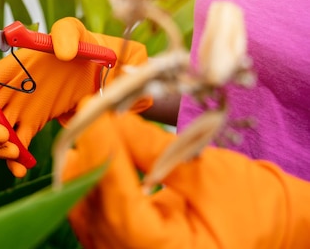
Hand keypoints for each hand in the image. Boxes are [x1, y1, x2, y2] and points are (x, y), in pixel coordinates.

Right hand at [0, 17, 150, 176]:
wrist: (103, 70)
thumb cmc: (84, 45)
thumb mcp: (76, 30)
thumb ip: (67, 34)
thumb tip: (63, 52)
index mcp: (13, 66)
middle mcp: (12, 89)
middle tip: (5, 138)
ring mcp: (22, 108)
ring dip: (0, 147)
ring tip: (16, 155)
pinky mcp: (34, 124)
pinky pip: (18, 144)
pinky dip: (16, 159)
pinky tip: (22, 168)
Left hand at [62, 111, 309, 247]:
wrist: (263, 226)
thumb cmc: (249, 206)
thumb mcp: (209, 176)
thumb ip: (156, 151)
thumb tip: (115, 120)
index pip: (122, 209)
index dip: (103, 157)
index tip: (93, 114)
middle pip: (93, 209)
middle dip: (88, 154)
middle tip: (93, 111)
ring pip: (83, 207)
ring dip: (86, 161)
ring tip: (99, 124)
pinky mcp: (115, 242)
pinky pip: (88, 208)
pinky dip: (90, 174)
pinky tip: (99, 147)